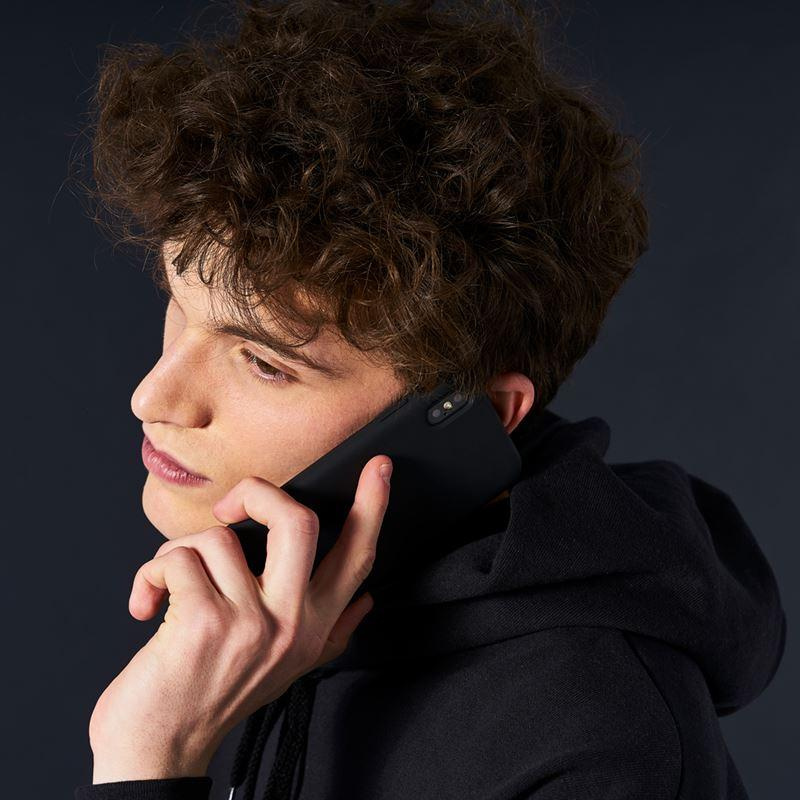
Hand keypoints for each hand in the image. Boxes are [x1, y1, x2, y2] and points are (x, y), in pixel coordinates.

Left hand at [87, 454, 392, 782]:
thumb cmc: (216, 699)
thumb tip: (367, 601)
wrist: (161, 749)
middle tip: (231, 509)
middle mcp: (291, 622)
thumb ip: (333, 631)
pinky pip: (178, 559)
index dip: (371, 506)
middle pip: (298, 522)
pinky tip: (147, 603)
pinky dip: (150, 574)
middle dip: (257, 494)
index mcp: (313, 626)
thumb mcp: (289, 668)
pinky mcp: (205, 623)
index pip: (356, 558)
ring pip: (220, 537)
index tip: (378, 468)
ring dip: (181, 553)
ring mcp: (251, 622)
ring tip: (172, 586)